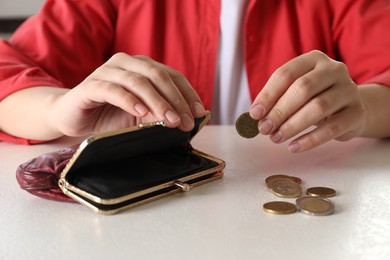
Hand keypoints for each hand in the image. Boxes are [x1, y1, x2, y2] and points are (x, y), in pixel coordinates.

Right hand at [49, 53, 206, 136]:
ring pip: (138, 81)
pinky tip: (141, 113)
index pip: (172, 75)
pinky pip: (112, 89)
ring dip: (157, 102)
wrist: (73, 117)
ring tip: (169, 120)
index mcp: (142, 66)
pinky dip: (129, 101)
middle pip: (158, 75)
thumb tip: (187, 121)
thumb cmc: (109, 115)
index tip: (199, 113)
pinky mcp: (90, 85)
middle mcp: (126, 63)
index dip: (188, 93)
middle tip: (185, 122)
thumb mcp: (141, 115)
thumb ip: (160, 113)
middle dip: (176, 100)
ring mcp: (107, 72)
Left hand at [250, 50, 367, 152]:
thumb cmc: (314, 98)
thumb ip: (277, 100)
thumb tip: (256, 116)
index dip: (268, 95)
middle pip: (302, 89)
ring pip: (318, 107)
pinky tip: (294, 147)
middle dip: (279, 111)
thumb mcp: (296, 92)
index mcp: (314, 59)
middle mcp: (334, 69)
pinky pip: (332, 128)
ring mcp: (349, 90)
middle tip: (264, 129)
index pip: (286, 74)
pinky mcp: (357, 112)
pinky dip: (310, 140)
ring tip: (275, 138)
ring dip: (292, 126)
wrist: (349, 108)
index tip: (255, 114)